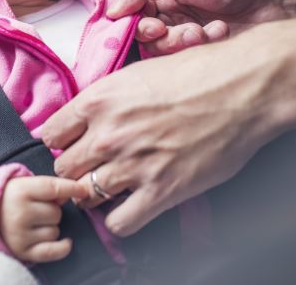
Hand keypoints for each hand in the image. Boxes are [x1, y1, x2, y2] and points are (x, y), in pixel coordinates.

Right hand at [0, 175, 88, 262]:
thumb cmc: (9, 198)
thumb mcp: (23, 184)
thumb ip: (47, 186)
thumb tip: (73, 193)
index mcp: (20, 191)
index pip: (53, 188)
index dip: (72, 188)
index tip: (85, 190)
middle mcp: (19, 213)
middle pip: (56, 212)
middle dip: (52, 211)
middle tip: (37, 209)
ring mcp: (20, 234)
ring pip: (55, 231)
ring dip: (50, 227)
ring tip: (34, 223)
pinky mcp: (22, 251)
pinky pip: (52, 251)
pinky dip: (62, 247)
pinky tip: (66, 242)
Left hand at [42, 26, 289, 235]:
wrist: (245, 87)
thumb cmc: (200, 72)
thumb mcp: (139, 72)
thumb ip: (109, 98)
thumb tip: (90, 117)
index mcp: (99, 99)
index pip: (50, 133)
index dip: (62, 141)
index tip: (73, 144)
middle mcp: (108, 133)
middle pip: (63, 168)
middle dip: (77, 168)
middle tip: (96, 166)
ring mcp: (133, 164)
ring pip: (86, 196)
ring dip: (97, 194)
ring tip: (115, 186)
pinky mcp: (161, 191)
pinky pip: (120, 223)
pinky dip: (122, 219)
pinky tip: (133, 206)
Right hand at [109, 0, 287, 54]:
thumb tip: (111, 11)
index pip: (130, 19)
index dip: (136, 27)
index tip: (152, 26)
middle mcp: (170, 18)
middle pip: (145, 41)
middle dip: (163, 37)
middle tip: (182, 29)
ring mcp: (187, 38)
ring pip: (166, 54)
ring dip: (183, 42)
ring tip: (206, 30)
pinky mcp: (205, 56)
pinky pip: (188, 62)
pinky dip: (204, 47)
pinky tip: (221, 32)